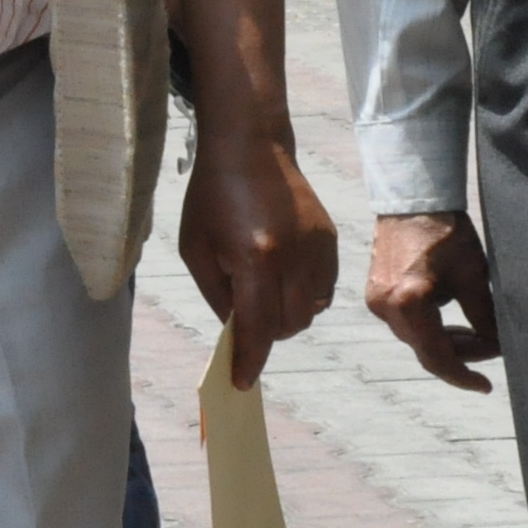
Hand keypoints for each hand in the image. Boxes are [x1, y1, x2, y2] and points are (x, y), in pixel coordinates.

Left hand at [175, 123, 337, 388]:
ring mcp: (318, 249)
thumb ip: (218, 295)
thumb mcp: (197, 249)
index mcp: (256, 259)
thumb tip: (237, 330)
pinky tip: (282, 275)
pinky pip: (322, 290)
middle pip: (288, 326)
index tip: (241, 382)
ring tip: (262, 292)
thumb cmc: (212, 196)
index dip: (249, 360)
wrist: (250, 146)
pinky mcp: (331, 240)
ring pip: (308, 312)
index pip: (258, 328)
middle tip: (244, 320)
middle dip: (265, 335)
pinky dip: (303, 296)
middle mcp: (294, 258)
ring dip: (285, 316)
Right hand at [366, 211, 501, 391]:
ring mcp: (376, 301)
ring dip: (446, 341)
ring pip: (416, 337)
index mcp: (408, 303)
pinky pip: (406, 322)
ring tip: (477, 332)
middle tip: (492, 346)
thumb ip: (484, 316)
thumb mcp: (473, 276)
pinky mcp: (377, 292)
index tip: (485, 386)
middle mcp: (385, 307)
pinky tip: (451, 319)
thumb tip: (497, 344)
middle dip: (461, 354)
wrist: (413, 199)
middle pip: (425, 349)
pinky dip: (430, 326)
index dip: (463, 376)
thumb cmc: (445, 232)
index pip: (437, 356)